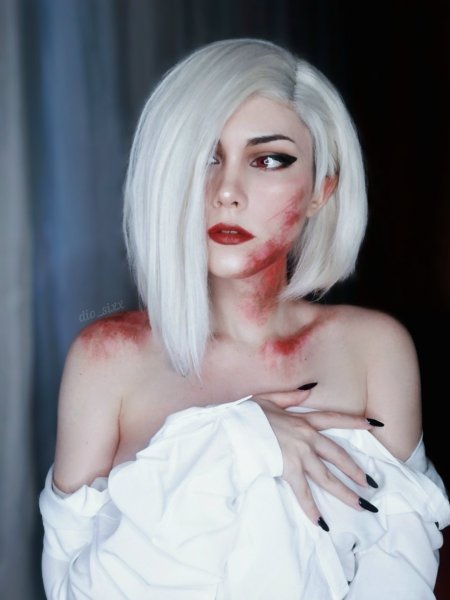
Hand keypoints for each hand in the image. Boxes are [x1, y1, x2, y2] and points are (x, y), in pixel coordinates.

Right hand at [251, 387, 381, 529]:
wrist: (234, 426)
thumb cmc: (248, 413)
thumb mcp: (270, 398)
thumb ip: (292, 396)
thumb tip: (310, 389)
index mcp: (303, 420)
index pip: (334, 419)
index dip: (355, 422)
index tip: (375, 425)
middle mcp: (306, 437)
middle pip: (338, 456)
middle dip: (356, 470)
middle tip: (371, 484)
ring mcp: (299, 454)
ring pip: (327, 477)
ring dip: (345, 492)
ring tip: (361, 505)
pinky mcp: (288, 469)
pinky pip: (303, 492)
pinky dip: (312, 509)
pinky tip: (321, 522)